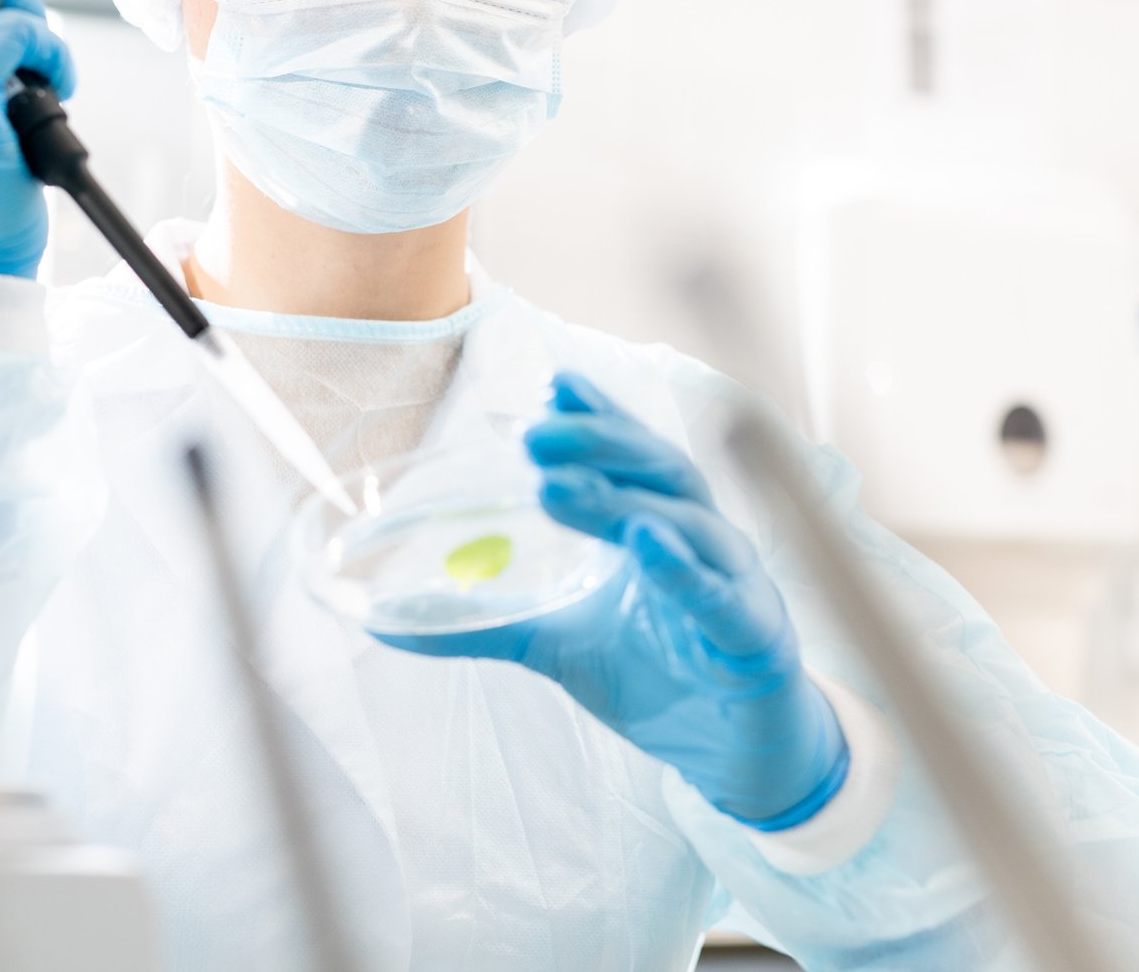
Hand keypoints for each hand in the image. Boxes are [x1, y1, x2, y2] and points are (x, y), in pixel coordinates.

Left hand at [380, 373, 848, 828]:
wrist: (734, 754)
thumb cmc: (657, 675)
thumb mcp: (557, 644)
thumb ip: (484, 623)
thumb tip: (384, 621)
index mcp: (658, 526)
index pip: (631, 455)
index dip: (599, 416)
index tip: (552, 385)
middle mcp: (703, 539)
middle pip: (659, 470)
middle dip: (600, 443)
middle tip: (536, 434)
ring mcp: (735, 583)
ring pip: (689, 522)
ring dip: (626, 498)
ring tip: (563, 485)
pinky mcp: (755, 637)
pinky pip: (719, 597)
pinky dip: (682, 568)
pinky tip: (645, 542)